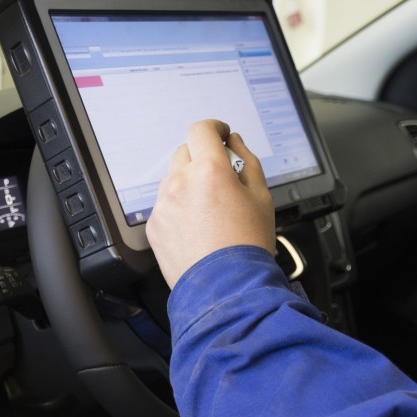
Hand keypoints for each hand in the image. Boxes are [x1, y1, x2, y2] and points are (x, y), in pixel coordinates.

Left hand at [146, 119, 274, 287]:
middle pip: (185, 152)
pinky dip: (178, 208)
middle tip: (219, 177)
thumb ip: (247, 161)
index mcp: (209, 171)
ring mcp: (164, 205)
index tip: (220, 134)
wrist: (227, 288)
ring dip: (188, 183)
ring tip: (210, 210)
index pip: (201, 130)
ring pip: (173, 179)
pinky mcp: (155, 226)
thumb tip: (235, 143)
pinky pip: (165, 205)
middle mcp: (181, 184)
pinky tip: (197, 227)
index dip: (213, 128)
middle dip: (202, 158)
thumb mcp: (262, 197)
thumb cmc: (247, 246)